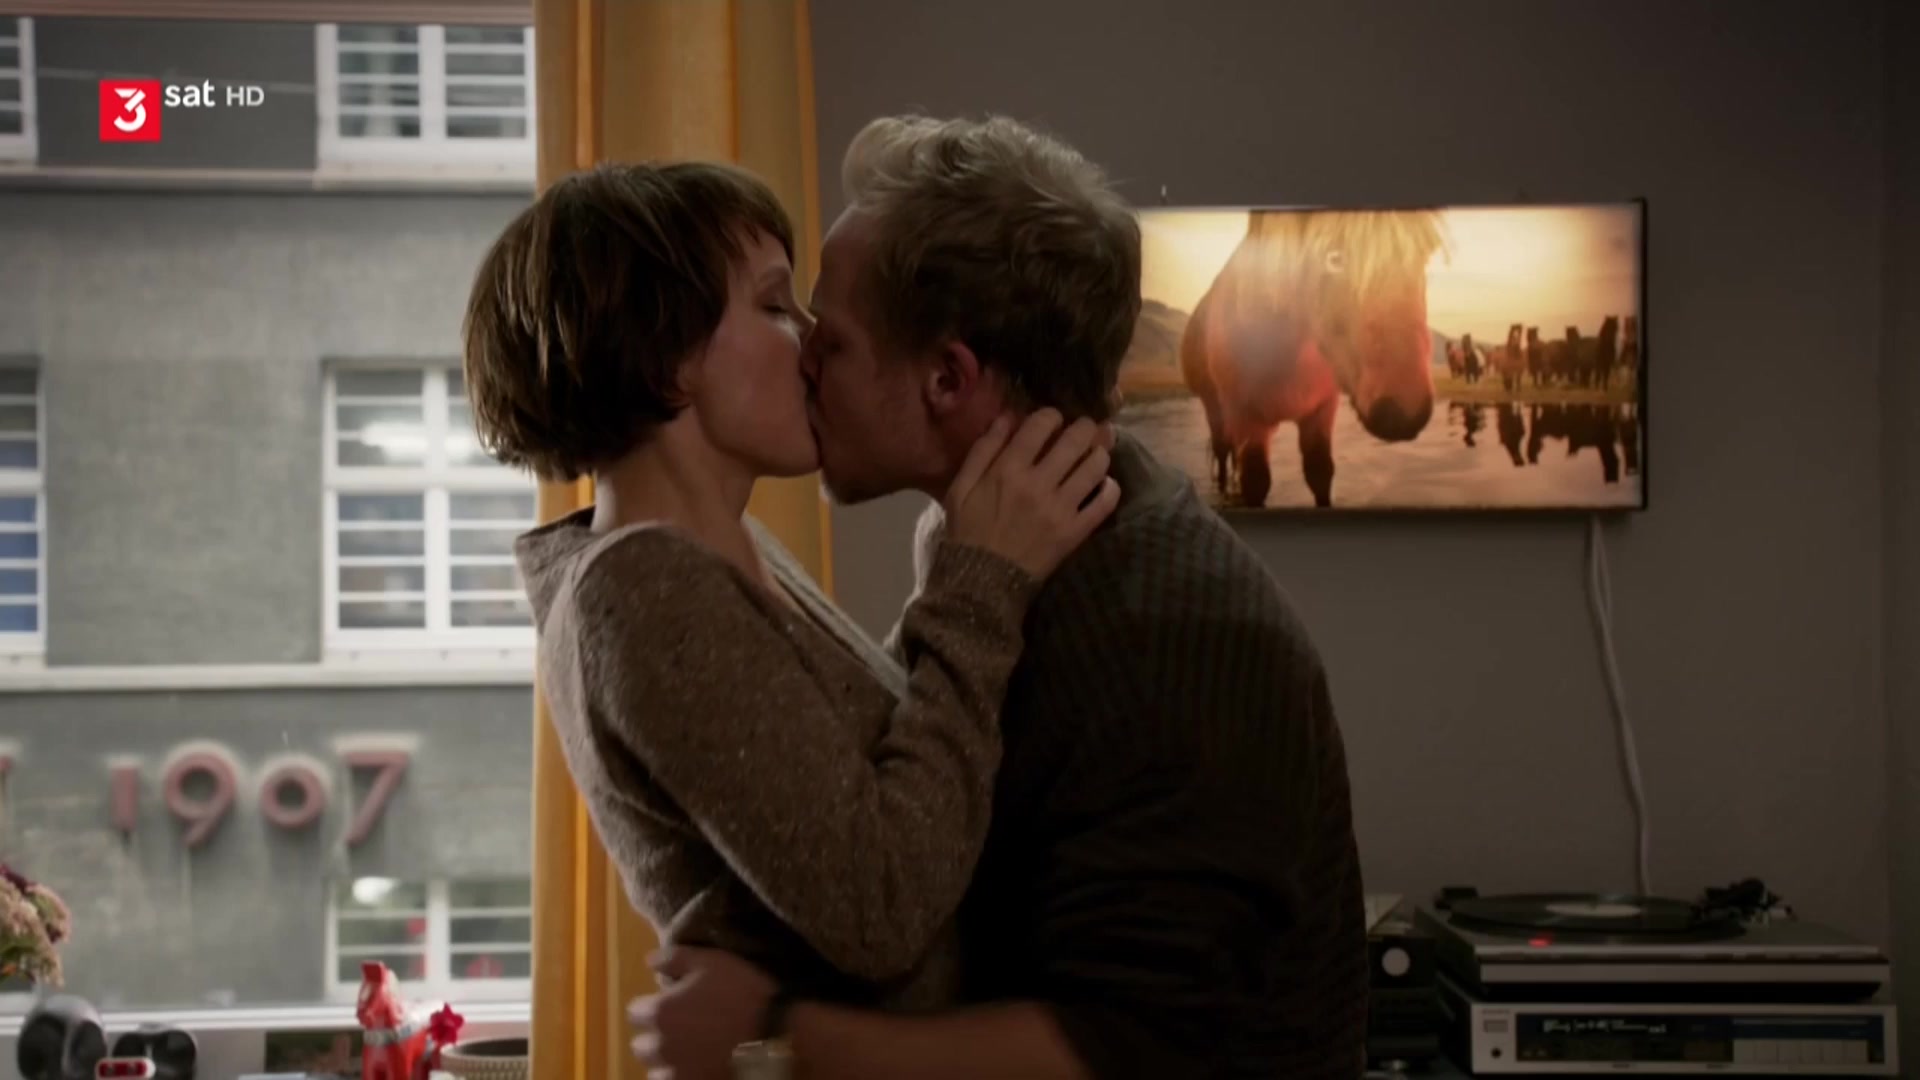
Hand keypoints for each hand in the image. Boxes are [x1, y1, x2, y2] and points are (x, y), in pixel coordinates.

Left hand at [630, 946, 776, 1079]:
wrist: (774, 1034)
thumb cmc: (742, 992)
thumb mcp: (711, 962)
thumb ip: (674, 959)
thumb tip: (649, 961)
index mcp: (659, 1012)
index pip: (635, 1012)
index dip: (652, 1005)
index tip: (671, 1003)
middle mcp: (659, 1046)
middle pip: (642, 1045)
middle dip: (656, 1036)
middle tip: (682, 1028)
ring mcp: (675, 1073)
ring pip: (656, 1069)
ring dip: (667, 1061)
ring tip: (692, 1052)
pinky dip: (681, 1076)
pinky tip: (700, 1067)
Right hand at [942, 409, 1121, 579]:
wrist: (981, 581)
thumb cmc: (968, 531)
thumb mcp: (961, 487)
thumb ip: (984, 449)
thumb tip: (1008, 416)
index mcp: (1008, 469)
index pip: (1042, 424)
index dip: (1052, 415)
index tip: (1053, 420)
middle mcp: (1038, 484)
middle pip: (1076, 440)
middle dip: (1085, 427)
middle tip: (1086, 428)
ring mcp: (1060, 508)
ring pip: (1096, 467)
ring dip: (1100, 453)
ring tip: (1097, 453)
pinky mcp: (1075, 531)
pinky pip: (1105, 503)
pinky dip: (1110, 488)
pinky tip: (1105, 484)